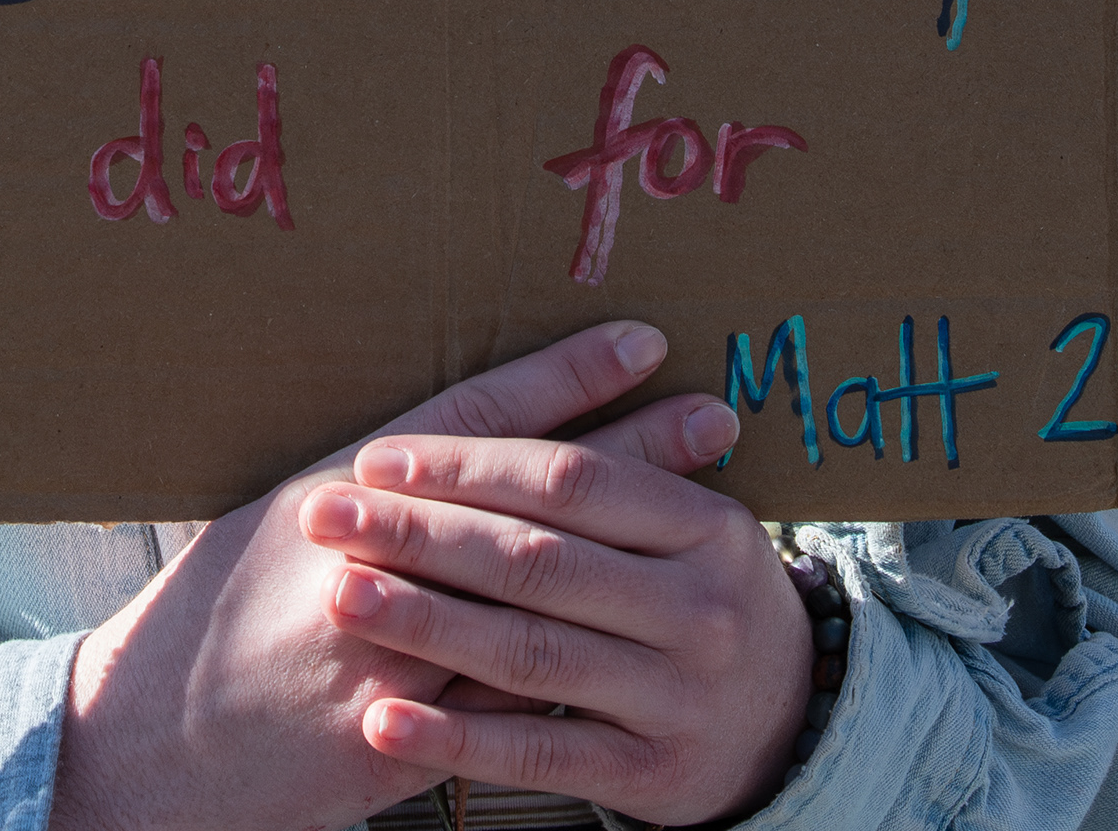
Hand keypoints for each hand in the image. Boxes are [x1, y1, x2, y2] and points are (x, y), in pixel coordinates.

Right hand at [51, 319, 685, 830]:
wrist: (141, 750)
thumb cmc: (203, 621)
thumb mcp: (275, 522)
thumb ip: (367, 488)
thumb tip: (449, 448)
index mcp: (336, 495)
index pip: (470, 423)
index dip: (562, 377)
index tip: (642, 338)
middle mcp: (372, 567)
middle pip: (530, 498)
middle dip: (632, 452)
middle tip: (714, 412)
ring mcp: (390, 661)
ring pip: (543, 597)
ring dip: (635, 550)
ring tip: (718, 510)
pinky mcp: (398, 744)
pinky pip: (512, 704)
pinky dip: (586, 662)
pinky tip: (649, 634)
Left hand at [309, 368, 806, 825]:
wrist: (789, 728)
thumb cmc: (703, 600)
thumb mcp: (690, 527)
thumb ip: (635, 461)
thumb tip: (631, 341)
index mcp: (707, 526)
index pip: (572, 480)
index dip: (470, 467)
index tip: (378, 460)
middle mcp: (701, 609)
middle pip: (540, 560)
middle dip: (422, 535)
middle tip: (327, 517)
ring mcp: (678, 697)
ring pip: (532, 654)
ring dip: (425, 624)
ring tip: (343, 597)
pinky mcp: (650, 776)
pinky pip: (540, 753)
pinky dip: (457, 740)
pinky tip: (385, 722)